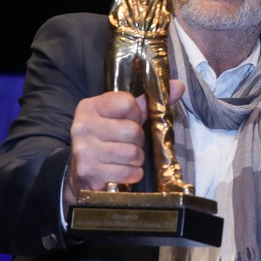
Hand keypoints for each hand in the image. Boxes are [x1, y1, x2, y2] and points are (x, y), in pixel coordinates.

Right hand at [64, 91, 145, 206]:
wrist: (80, 171)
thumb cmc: (108, 138)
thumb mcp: (123, 116)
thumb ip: (148, 102)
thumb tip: (180, 86)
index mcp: (90, 106)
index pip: (129, 104)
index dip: (136, 115)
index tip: (129, 121)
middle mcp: (83, 126)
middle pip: (133, 130)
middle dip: (138, 140)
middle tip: (128, 143)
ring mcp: (84, 150)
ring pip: (133, 153)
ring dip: (137, 159)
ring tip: (125, 157)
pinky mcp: (90, 173)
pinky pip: (128, 172)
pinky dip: (132, 174)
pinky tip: (122, 170)